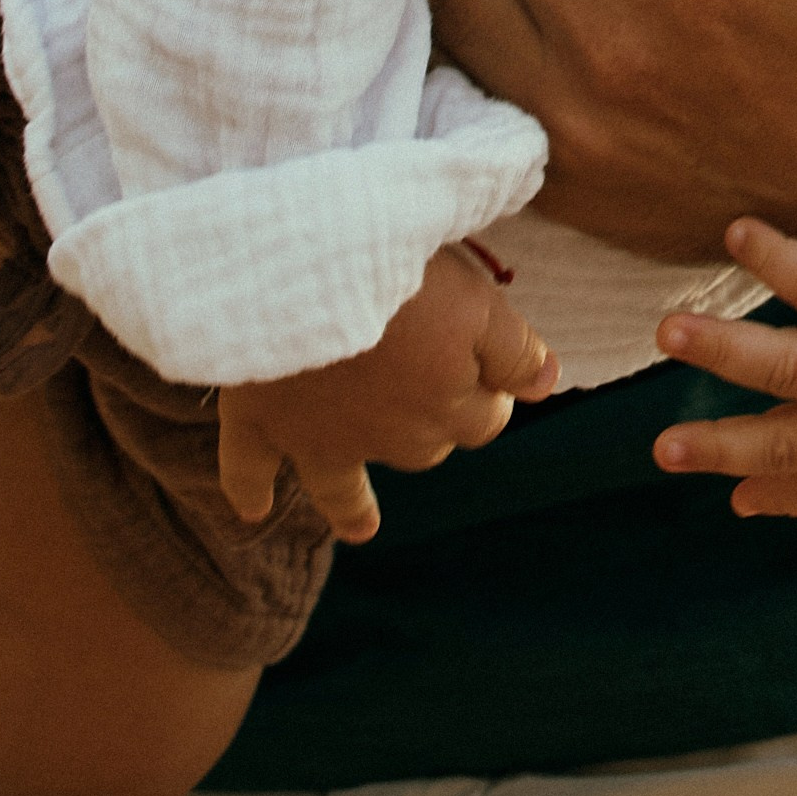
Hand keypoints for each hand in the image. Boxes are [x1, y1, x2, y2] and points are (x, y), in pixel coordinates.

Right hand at [216, 246, 553, 543]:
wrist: (310, 270)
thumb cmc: (403, 272)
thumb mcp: (477, 297)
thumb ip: (514, 350)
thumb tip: (547, 387)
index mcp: (444, 404)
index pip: (483, 420)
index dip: (488, 395)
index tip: (486, 374)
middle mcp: (386, 437)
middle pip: (421, 449)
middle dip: (429, 428)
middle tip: (423, 393)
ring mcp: (317, 438)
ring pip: (344, 484)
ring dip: (354, 500)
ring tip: (362, 524)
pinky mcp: (259, 422)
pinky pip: (249, 471)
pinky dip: (249, 490)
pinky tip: (253, 511)